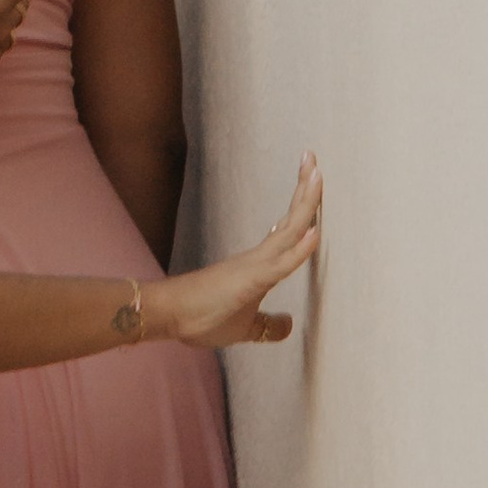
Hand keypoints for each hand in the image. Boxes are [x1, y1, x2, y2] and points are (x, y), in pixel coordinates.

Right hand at [150, 157, 322, 347]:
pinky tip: (314, 232)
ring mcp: (256, 265)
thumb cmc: (205, 317)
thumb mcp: (247, 327)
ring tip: (315, 172)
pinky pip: (281, 262)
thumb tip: (288, 325)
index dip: (302, 207)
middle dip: (305, 191)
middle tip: (312, 159)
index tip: (311, 181)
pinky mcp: (252, 278)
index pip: (287, 230)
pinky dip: (300, 248)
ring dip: (306, 202)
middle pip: (291, 220)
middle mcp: (260, 258)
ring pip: (289, 230)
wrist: (172, 315)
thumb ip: (268, 325)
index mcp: (261, 265)